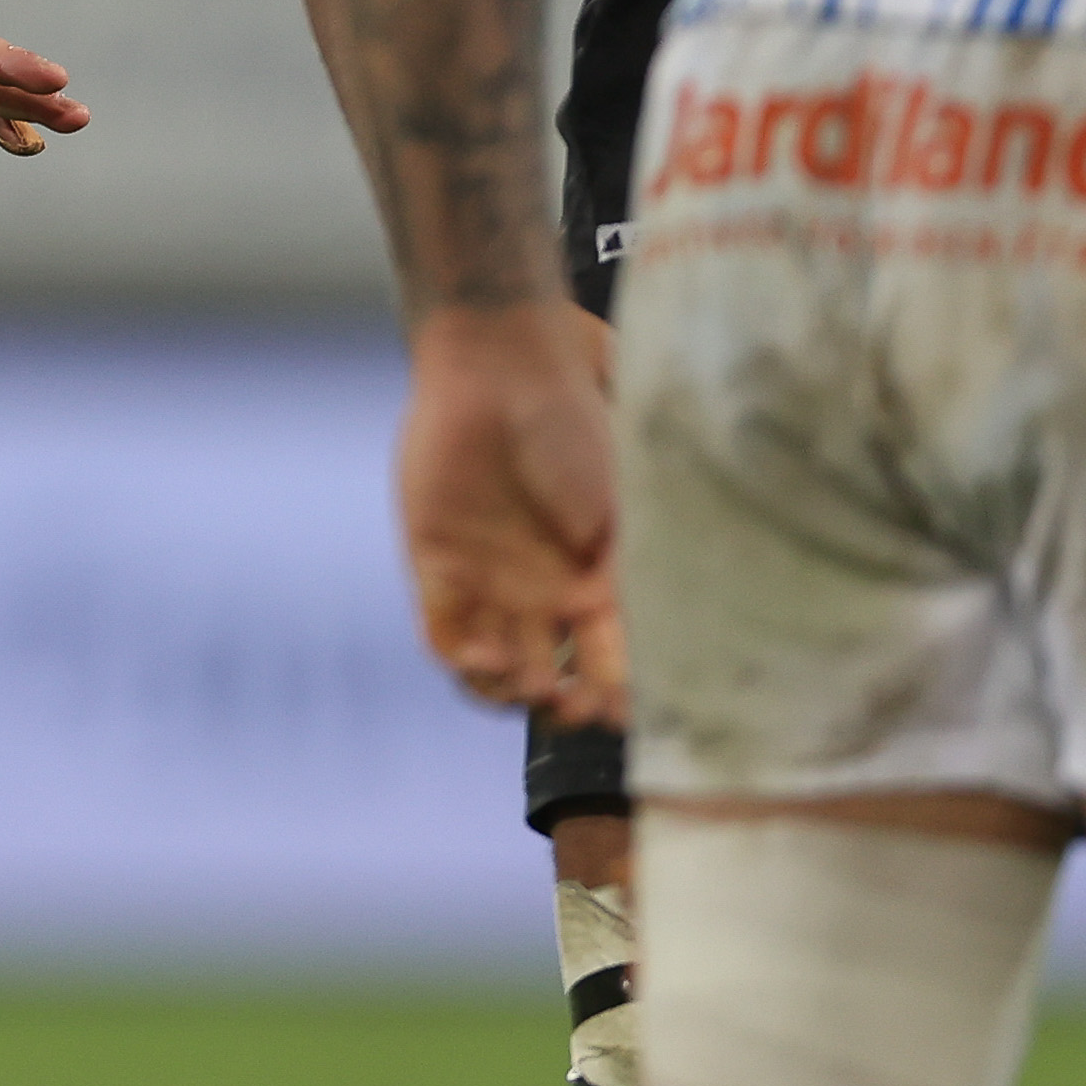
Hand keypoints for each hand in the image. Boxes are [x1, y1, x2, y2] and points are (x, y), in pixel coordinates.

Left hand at [400, 299, 622, 723]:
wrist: (502, 373)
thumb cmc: (577, 432)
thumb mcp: (626, 513)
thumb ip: (633, 585)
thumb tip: (650, 664)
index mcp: (598, 586)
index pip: (608, 666)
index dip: (616, 699)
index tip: (624, 712)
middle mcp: (543, 594)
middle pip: (548, 681)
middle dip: (562, 708)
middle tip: (572, 703)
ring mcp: (488, 583)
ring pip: (493, 670)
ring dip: (509, 692)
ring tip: (530, 681)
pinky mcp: (436, 564)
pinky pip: (441, 632)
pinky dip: (461, 658)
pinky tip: (485, 652)